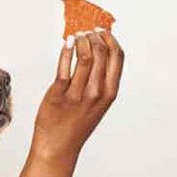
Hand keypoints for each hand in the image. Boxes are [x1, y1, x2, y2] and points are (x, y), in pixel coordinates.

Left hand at [30, 28, 123, 161]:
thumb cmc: (77, 124)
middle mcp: (96, 93)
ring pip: (84, 56)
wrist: (58, 146)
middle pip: (101, 53)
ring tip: (77, 36)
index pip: (117, 58)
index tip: (103, 31)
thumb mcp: (97, 104)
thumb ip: (100, 81)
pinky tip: (67, 44)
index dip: (111, 39)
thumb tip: (99, 51)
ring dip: (81, 40)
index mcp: (109, 94)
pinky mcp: (58, 93)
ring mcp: (77, 94)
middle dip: (95, 36)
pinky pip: (64, 65)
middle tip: (87, 31)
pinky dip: (66, 50)